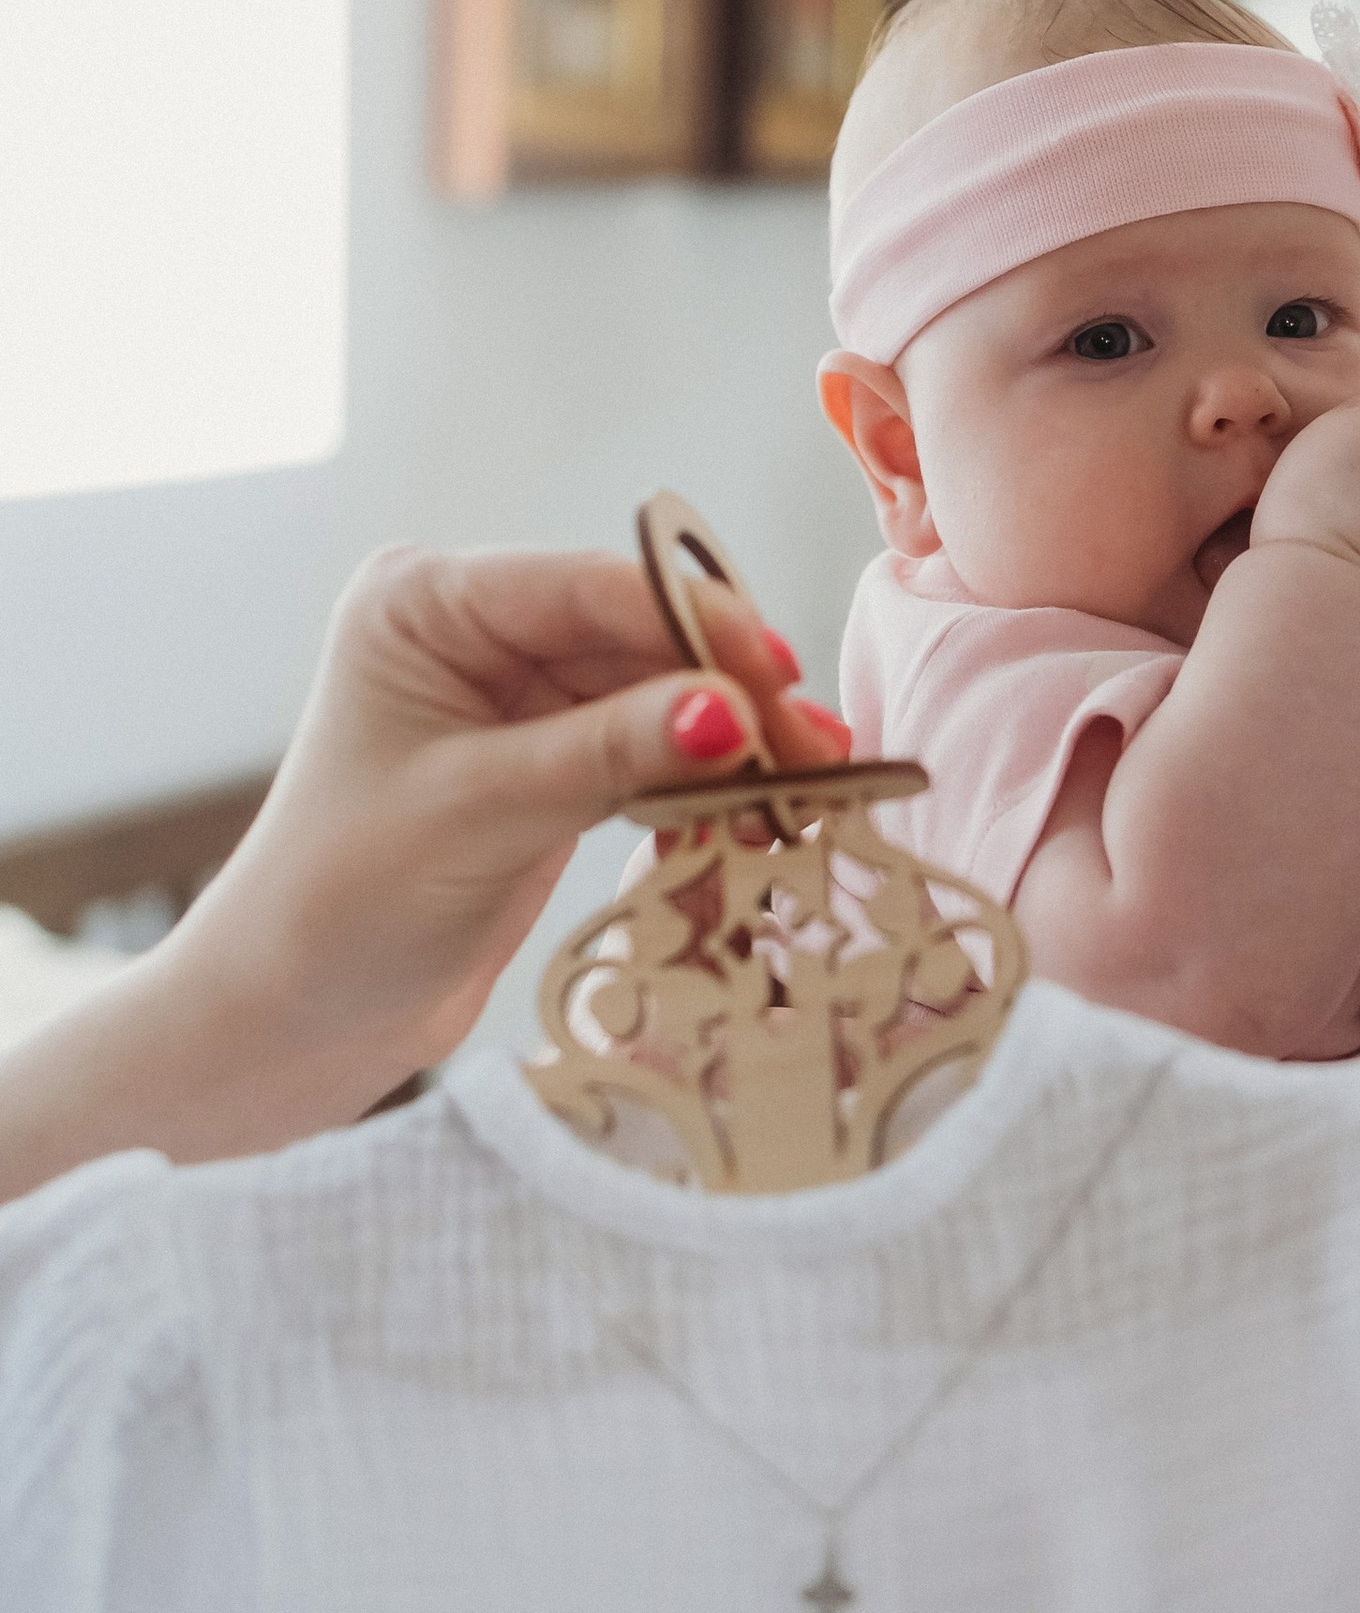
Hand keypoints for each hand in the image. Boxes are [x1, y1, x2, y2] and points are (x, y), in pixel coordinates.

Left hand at [0, 543, 851, 1198]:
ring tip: (816, 780)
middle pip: (639, 633)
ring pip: (660, 691)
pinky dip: (708, 779)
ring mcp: (518, 695)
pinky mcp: (553, 760)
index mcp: (426, 600)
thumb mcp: (478, 815)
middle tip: (816, 745)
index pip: (588, 587)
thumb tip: (736, 711)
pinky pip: (653, 748)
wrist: (289, 1025)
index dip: (693, 624)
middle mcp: (476, 629)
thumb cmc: (338, 905)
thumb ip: (609, 754)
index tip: (777, 676)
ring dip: (735, 737)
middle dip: (729, 686)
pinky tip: (768, 806)